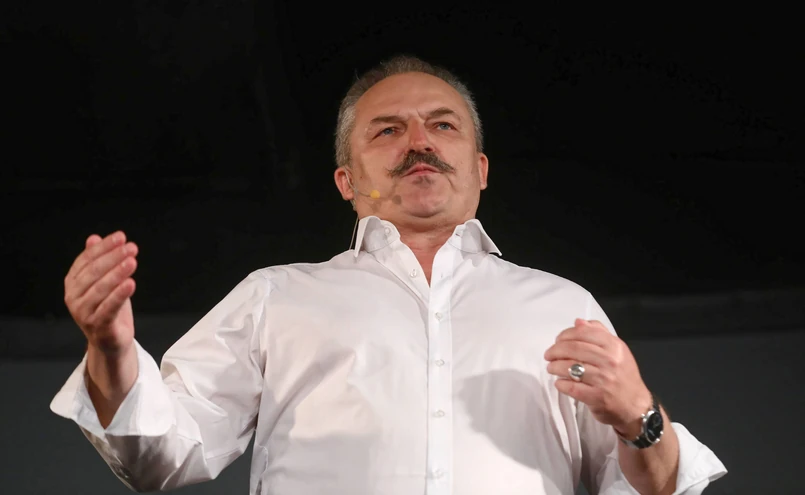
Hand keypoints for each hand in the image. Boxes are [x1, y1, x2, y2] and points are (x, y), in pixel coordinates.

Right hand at [64, 231, 138, 354]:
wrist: (111, 340)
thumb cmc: (108, 308)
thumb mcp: (105, 282)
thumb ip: (98, 261)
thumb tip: (93, 238)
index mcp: (73, 283)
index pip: (86, 260)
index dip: (104, 247)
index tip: (121, 237)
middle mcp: (74, 297)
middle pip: (93, 272)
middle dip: (113, 257)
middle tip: (131, 247)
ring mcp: (83, 313)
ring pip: (101, 289)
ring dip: (117, 273)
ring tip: (132, 261)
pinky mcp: (97, 326)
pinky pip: (109, 307)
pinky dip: (120, 295)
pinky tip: (131, 283)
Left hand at [544, 318, 651, 436]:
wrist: (636, 406)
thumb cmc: (623, 376)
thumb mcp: (617, 350)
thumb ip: (598, 333)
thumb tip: (578, 322)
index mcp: (614, 346)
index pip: (583, 333)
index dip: (565, 335)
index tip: (557, 340)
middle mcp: (610, 361)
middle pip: (574, 349)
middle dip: (555, 350)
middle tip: (548, 355)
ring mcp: (604, 380)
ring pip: (570, 367)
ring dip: (554, 366)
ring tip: (551, 368)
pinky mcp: (597, 397)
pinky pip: (571, 387)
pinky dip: (561, 384)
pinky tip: (559, 382)